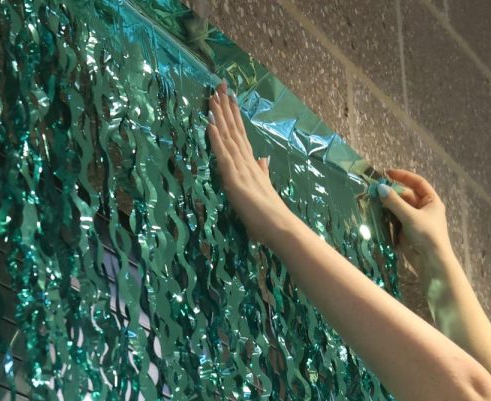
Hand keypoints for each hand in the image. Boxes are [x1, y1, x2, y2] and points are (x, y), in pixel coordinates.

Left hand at [206, 81, 298, 245]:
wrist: (280, 227)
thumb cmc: (270, 214)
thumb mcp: (264, 188)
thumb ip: (263, 172)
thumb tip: (264, 159)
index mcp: (252, 164)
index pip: (240, 135)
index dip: (234, 115)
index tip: (228, 97)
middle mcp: (246, 161)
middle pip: (234, 129)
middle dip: (226, 107)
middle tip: (219, 84)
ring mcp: (240, 168)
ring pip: (228, 137)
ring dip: (220, 116)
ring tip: (213, 96)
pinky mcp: (234, 178)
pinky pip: (223, 154)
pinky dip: (216, 138)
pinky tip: (210, 123)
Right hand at [377, 169, 455, 270]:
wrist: (431, 262)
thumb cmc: (427, 235)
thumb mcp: (410, 216)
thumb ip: (395, 202)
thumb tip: (380, 188)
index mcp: (431, 201)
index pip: (417, 183)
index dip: (403, 176)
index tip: (387, 173)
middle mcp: (423, 209)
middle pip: (406, 195)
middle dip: (392, 193)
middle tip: (375, 190)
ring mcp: (414, 220)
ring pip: (399, 208)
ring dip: (387, 205)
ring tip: (372, 200)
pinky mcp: (406, 231)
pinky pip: (395, 219)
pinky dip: (387, 216)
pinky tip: (376, 213)